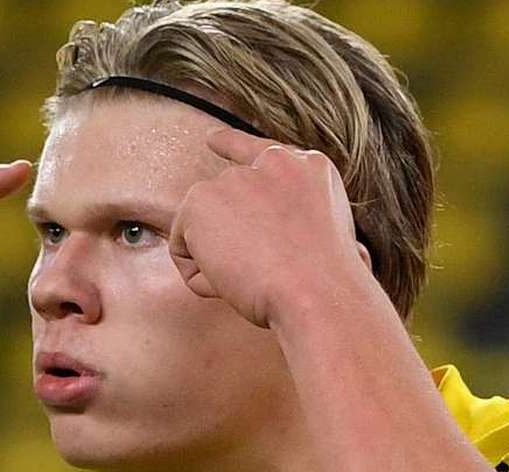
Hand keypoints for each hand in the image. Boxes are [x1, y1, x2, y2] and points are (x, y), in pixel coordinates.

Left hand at [168, 129, 370, 327]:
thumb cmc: (327, 285)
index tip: (212, 141)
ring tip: (255, 276)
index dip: (232, 146)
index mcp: (309, 169)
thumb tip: (269, 245)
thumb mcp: (326, 238)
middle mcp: (271, 163)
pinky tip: (233, 280)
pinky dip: (200, 277)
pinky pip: (182, 250)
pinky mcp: (202, 199)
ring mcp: (235, 178)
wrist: (318, 293)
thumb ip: (294, 221)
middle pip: (223, 204)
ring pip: (202, 231)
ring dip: (218, 262)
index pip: (260, 152)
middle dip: (229, 243)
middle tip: (264, 271)